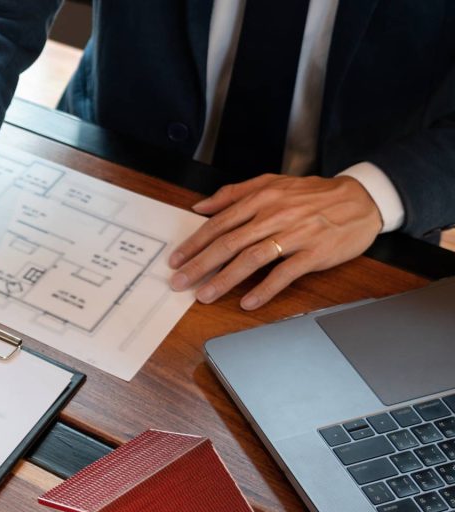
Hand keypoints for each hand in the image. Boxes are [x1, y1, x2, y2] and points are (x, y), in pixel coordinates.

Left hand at [168, 174, 382, 308]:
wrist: (361, 199)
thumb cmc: (312, 194)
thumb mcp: (272, 183)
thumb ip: (234, 193)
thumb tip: (200, 206)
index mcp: (261, 198)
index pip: (219, 223)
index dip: (194, 243)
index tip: (176, 260)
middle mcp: (275, 215)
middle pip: (229, 242)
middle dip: (200, 264)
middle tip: (179, 281)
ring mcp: (295, 235)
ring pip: (252, 258)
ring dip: (224, 279)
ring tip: (204, 295)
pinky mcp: (314, 253)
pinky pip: (284, 273)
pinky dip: (265, 289)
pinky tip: (248, 302)